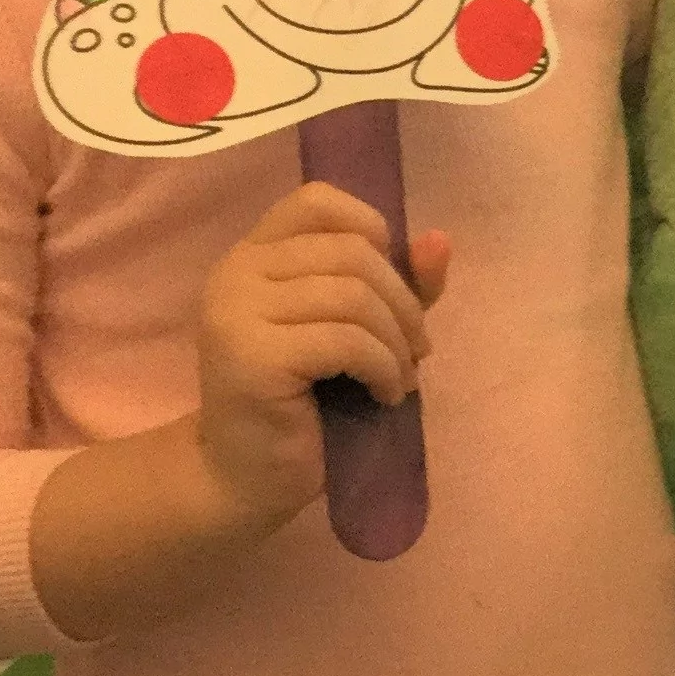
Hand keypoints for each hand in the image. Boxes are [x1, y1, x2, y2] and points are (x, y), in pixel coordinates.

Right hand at [195, 184, 450, 529]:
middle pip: (351, 252)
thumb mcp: (361, 326)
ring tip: (401, 377)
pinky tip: (385, 395)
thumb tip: (439, 239)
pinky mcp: (251, 356)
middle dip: (403, 302)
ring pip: (353, 296)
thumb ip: (398, 281)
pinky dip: (383, 368)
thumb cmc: (307, 397)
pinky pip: (346, 341)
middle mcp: (236, 271)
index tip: (393, 286)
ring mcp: (235, 312)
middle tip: (415, 350)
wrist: (248, 475)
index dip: (371, 230)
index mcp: (254, 253)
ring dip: (397, 342)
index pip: (319, 201)